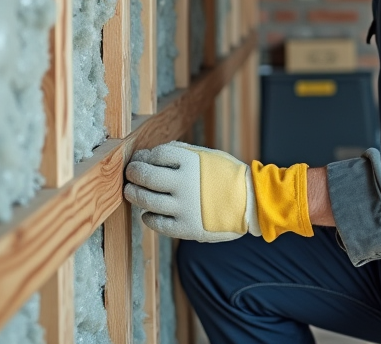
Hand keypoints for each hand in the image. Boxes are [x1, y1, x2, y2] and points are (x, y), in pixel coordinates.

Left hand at [125, 141, 259, 241]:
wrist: (251, 203)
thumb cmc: (228, 177)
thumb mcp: (209, 156)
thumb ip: (182, 153)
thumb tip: (153, 154)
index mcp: (190, 162)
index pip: (156, 155)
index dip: (145, 156)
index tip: (141, 158)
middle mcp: (184, 183)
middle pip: (146, 176)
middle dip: (133, 172)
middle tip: (130, 173)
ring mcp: (183, 207)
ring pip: (146, 200)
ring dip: (134, 194)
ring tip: (132, 191)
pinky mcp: (185, 227)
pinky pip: (157, 223)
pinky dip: (148, 217)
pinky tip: (148, 213)